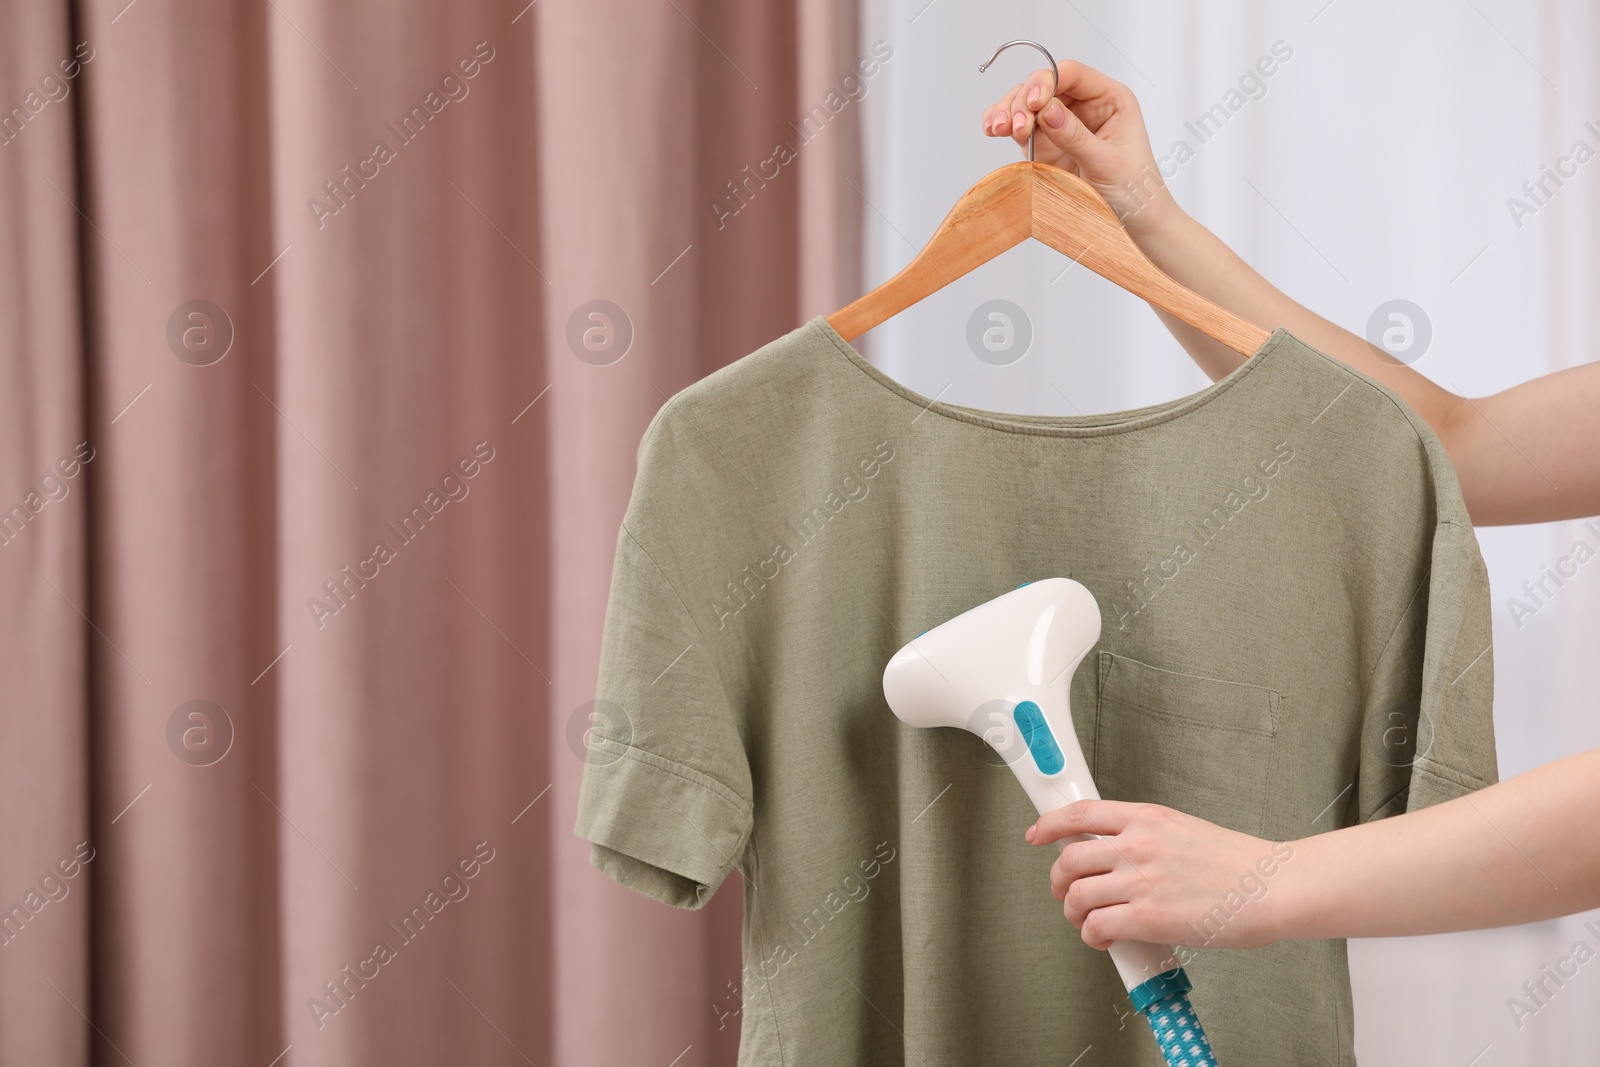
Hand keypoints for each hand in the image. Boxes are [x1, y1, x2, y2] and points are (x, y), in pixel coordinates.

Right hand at [980, 58, 1179, 236]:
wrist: (1134, 223)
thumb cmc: (1133, 190)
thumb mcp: (1107, 162)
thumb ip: (1075, 136)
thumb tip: (1047, 111)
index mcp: (1109, 98)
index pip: (1072, 74)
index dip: (1047, 81)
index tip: (1033, 104)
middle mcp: (1084, 105)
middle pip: (1043, 85)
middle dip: (1023, 100)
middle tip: (1014, 126)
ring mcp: (1063, 124)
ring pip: (1026, 103)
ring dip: (1009, 111)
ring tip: (998, 129)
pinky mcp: (1046, 144)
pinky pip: (1020, 126)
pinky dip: (1003, 124)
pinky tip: (992, 129)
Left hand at [1025, 799, 1295, 950]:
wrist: (1271, 887)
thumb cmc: (1237, 864)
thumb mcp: (1183, 829)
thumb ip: (1145, 836)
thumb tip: (1113, 852)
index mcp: (1146, 817)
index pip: (1080, 813)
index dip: (1049, 826)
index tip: (1036, 836)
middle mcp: (1136, 844)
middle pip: (1069, 859)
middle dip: (1057, 880)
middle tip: (1064, 893)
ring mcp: (1140, 880)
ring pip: (1077, 895)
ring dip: (1074, 913)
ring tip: (1086, 920)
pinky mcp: (1148, 917)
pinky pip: (1097, 926)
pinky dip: (1092, 936)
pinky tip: (1104, 938)